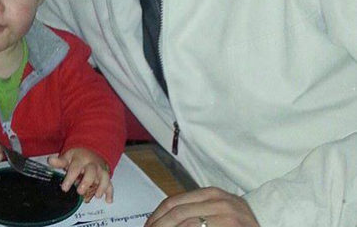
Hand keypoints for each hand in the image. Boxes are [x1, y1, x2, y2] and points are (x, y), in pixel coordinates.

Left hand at [48, 148, 112, 202]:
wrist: (92, 149)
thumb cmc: (78, 156)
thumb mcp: (68, 156)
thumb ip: (60, 161)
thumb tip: (50, 160)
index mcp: (81, 159)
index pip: (75, 168)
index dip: (70, 178)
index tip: (64, 188)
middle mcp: (92, 164)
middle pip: (91, 171)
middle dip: (87, 182)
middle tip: (80, 191)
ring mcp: (100, 170)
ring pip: (104, 176)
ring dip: (102, 186)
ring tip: (97, 196)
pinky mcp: (105, 176)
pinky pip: (110, 183)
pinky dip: (110, 192)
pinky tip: (108, 200)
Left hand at [145, 187, 259, 226]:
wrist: (269, 224)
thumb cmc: (239, 223)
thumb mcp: (217, 210)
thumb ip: (195, 209)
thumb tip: (162, 219)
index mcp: (211, 193)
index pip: (174, 202)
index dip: (156, 216)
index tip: (148, 226)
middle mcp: (218, 201)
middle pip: (177, 213)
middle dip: (159, 225)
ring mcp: (227, 216)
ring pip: (186, 224)